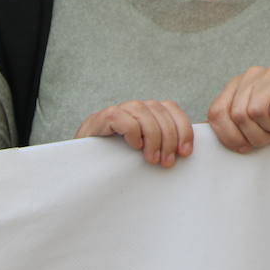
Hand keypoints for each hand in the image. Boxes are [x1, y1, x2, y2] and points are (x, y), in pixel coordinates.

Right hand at [75, 100, 193, 167]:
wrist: (82, 160)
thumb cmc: (118, 157)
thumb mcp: (145, 150)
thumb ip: (163, 144)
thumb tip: (187, 152)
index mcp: (150, 111)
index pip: (172, 109)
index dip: (184, 129)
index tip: (186, 153)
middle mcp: (136, 106)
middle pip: (161, 113)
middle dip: (169, 139)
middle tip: (167, 162)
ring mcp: (120, 109)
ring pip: (145, 114)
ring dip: (153, 138)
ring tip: (152, 159)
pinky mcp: (104, 117)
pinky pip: (125, 120)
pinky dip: (133, 133)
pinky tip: (134, 147)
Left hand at [206, 66, 269, 153]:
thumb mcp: (254, 128)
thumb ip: (230, 127)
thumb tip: (198, 143)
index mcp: (239, 85)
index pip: (217, 113)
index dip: (231, 138)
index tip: (248, 146)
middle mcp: (255, 73)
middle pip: (239, 115)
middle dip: (258, 136)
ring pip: (258, 112)